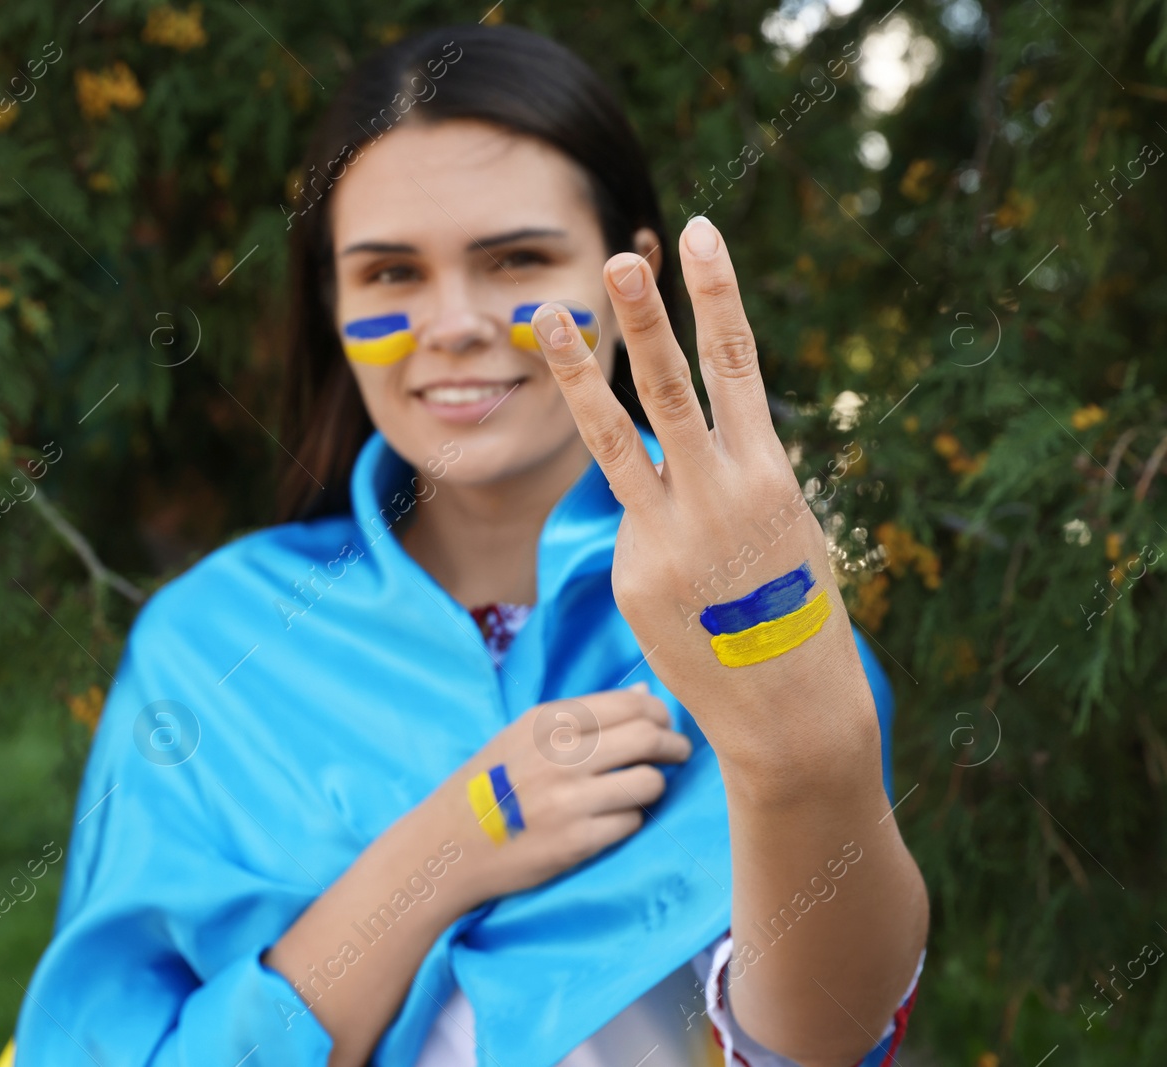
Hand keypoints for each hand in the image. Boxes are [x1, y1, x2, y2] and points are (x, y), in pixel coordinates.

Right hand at [427, 683, 691, 909]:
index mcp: (547, 721)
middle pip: (648, 738)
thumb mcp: (524, 736)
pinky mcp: (576, 841)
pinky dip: (630, 819)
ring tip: (645, 789)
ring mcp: (568, 799)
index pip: (630, 704)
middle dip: (674, 746)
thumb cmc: (489, 784)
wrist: (447, 843)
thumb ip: (584, 716)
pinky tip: (613, 818)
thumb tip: (646, 695)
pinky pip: (631, 822)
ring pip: (649, 782)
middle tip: (678, 754)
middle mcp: (559, 755)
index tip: (664, 727)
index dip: (659, 715)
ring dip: (655, 785)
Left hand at [534, 216, 876, 785]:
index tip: (698, 234)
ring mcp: (668, 533)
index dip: (716, 296)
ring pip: (614, 438)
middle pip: (670, 387)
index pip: (738, 365)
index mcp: (769, 473)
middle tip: (618, 257)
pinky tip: (679, 585)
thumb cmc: (793, 612)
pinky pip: (627, 526)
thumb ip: (733, 475)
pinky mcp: (631, 571)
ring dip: (578, 371)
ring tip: (545, 313)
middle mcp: (719, 493)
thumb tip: (677, 444)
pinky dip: (644, 536)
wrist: (786, 711)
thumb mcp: (784, 530)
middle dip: (644, 318)